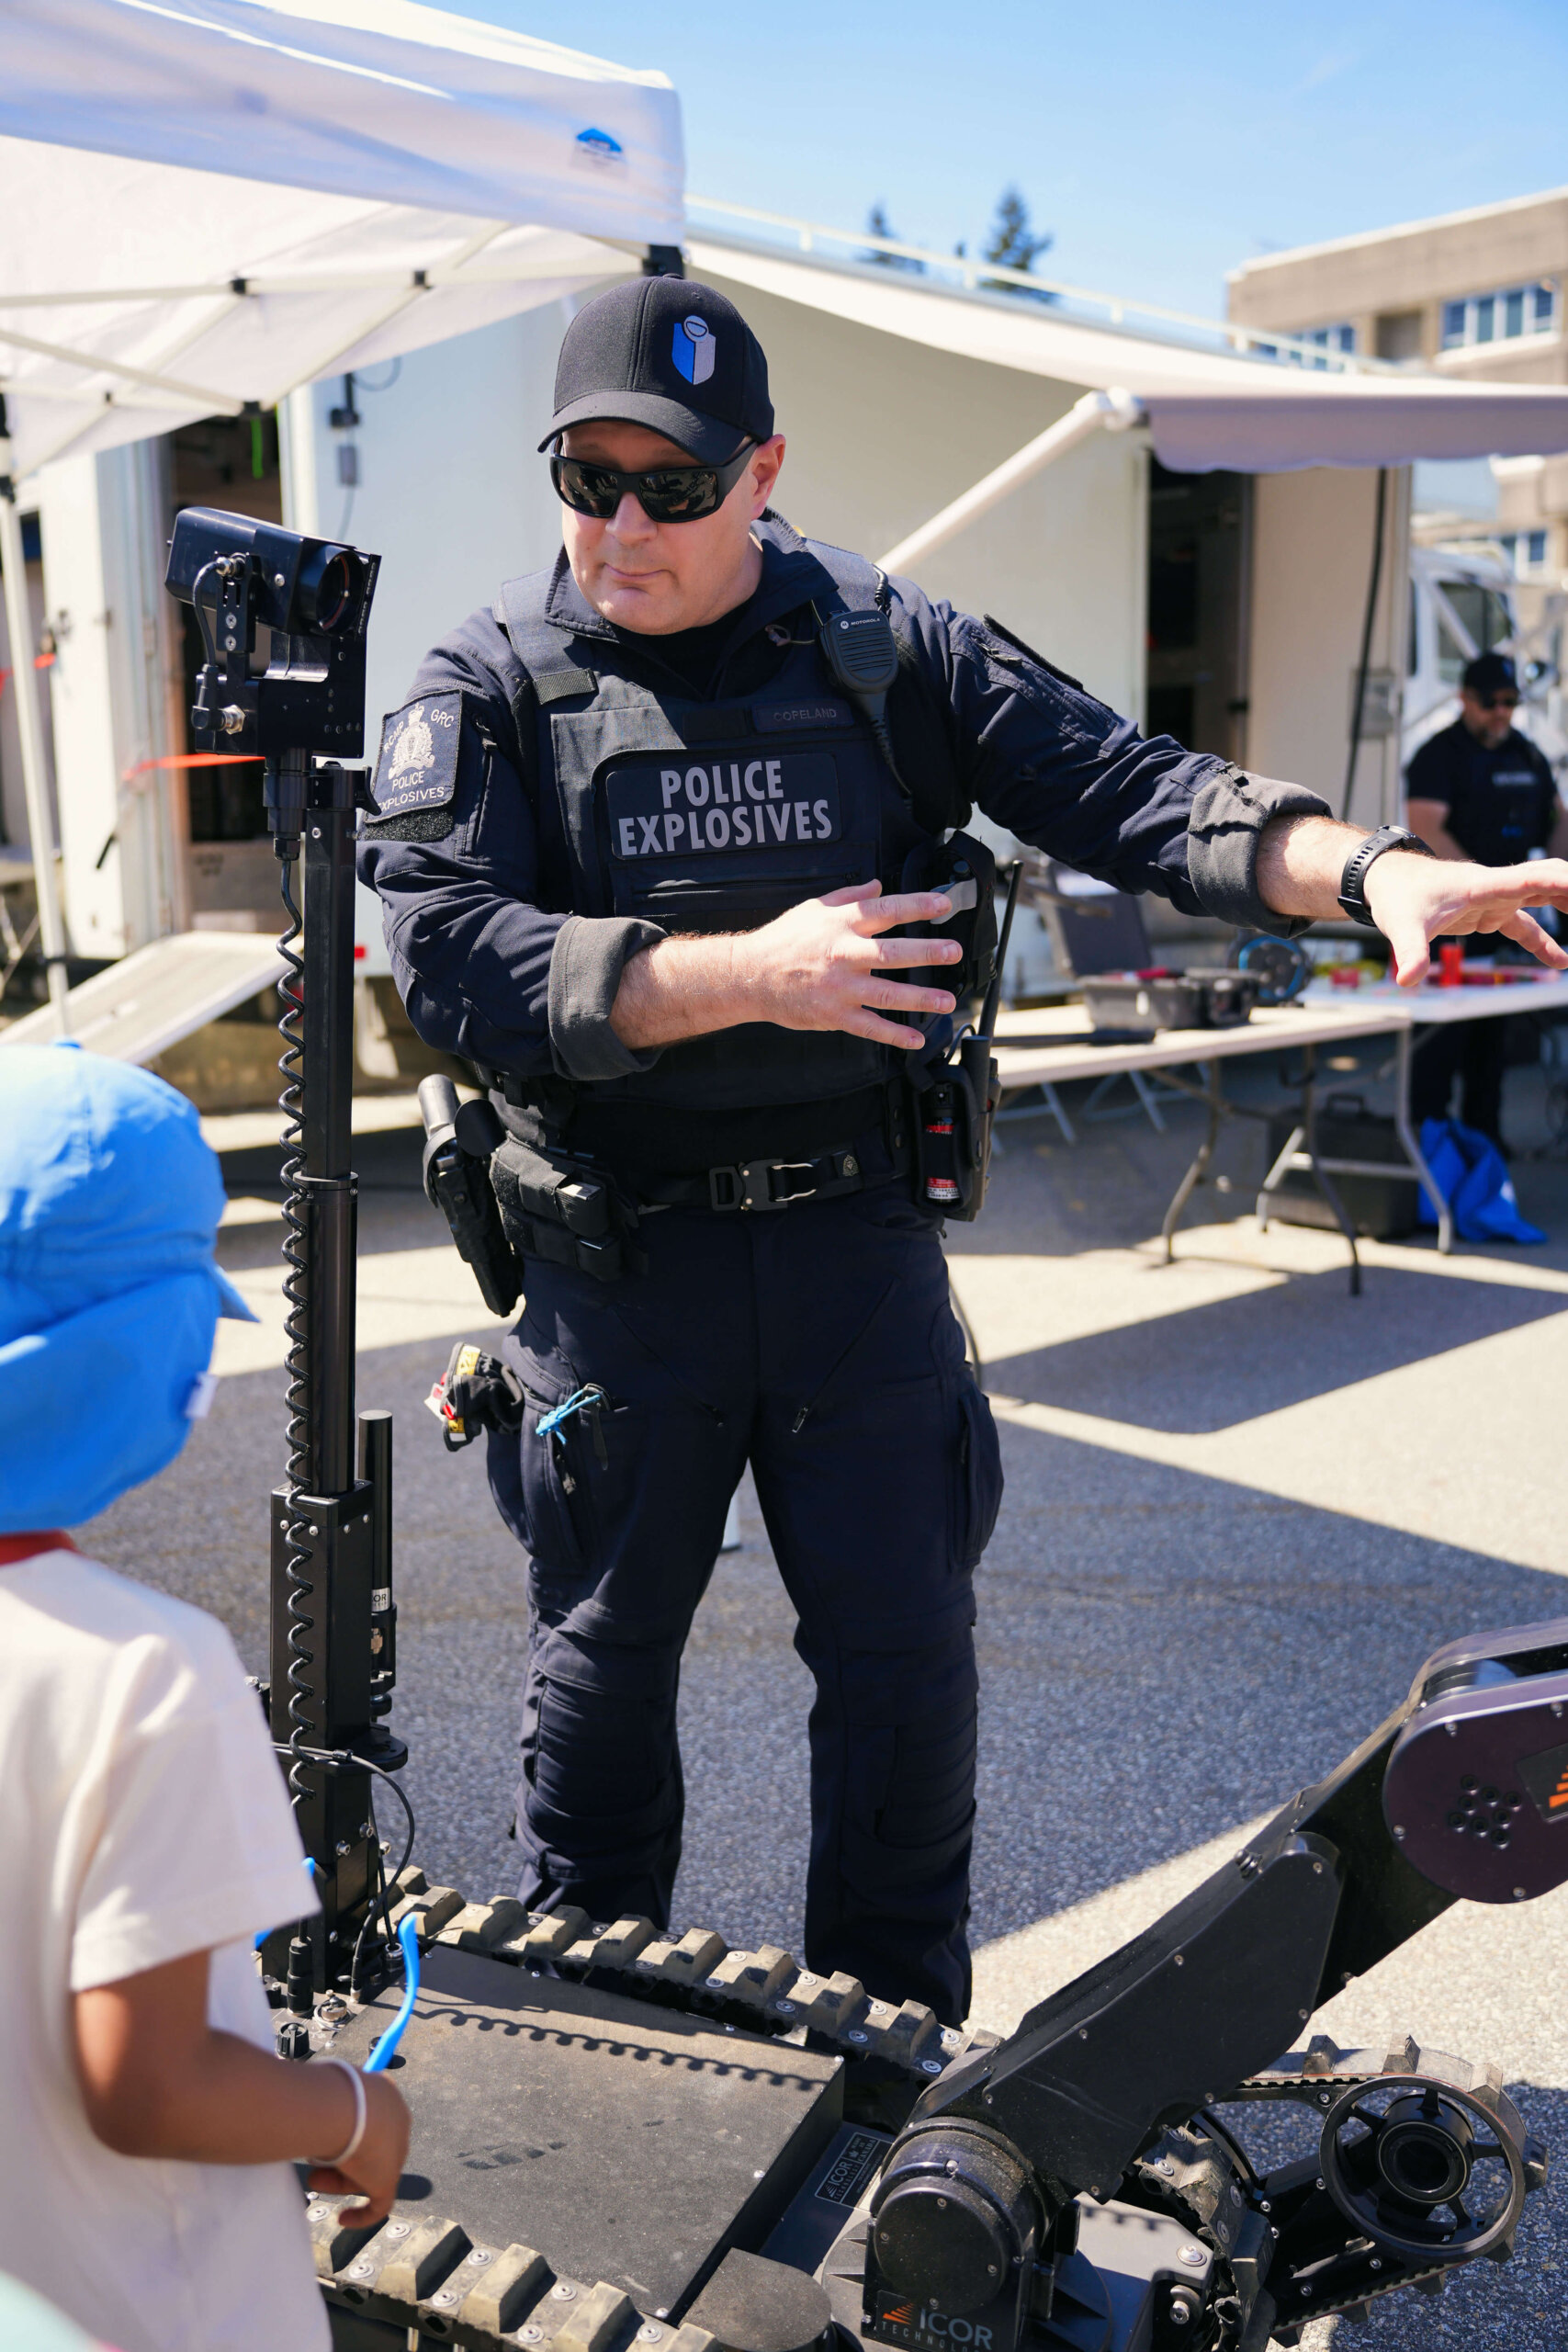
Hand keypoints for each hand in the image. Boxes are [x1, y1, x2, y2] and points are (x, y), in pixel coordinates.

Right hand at [306, 2072, 409, 2227]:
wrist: (344, 2107)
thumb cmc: (329, 2090)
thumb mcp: (327, 2084)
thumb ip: (325, 2096)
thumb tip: (307, 2098)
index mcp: (385, 2095)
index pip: (369, 2120)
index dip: (343, 2134)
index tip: (319, 2139)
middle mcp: (396, 2122)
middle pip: (370, 2148)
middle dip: (340, 2159)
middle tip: (312, 2166)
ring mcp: (396, 2152)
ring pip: (369, 2173)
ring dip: (340, 2181)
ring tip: (314, 2179)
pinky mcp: (389, 2179)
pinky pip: (380, 2204)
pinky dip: (363, 2215)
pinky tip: (343, 2219)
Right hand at [736, 879, 961, 1046]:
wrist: (749, 976)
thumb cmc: (782, 941)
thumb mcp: (812, 908)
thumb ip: (849, 897)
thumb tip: (879, 885)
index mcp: (841, 924)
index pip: (886, 910)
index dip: (918, 906)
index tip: (943, 905)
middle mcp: (843, 954)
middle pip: (893, 952)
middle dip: (927, 952)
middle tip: (953, 951)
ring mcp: (840, 987)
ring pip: (887, 993)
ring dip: (921, 998)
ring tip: (947, 1001)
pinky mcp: (833, 1014)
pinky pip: (869, 1026)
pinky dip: (894, 1035)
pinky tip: (916, 1039)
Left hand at [1365, 852, 1567, 985]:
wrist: (1385, 880)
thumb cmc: (1396, 896)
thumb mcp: (1401, 926)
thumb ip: (1410, 953)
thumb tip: (1407, 980)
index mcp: (1484, 885)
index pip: (1534, 878)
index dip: (1563, 883)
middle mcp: (1497, 886)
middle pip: (1550, 880)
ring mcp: (1495, 897)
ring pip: (1543, 897)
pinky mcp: (1488, 911)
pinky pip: (1525, 925)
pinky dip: (1543, 942)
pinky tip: (1560, 963)